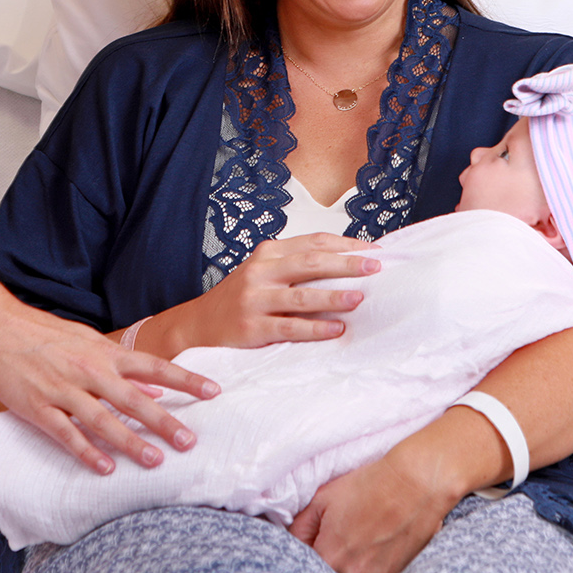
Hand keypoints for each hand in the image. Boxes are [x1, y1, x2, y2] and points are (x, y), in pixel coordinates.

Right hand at [0, 300, 219, 474]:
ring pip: (104, 420)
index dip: (186, 380)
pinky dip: (87, 452)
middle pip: (135, 399)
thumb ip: (121, 364)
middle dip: (165, 421)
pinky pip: (66, 434)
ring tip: (155, 460)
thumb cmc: (44, 333)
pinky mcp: (38, 407)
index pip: (155, 366)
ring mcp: (63, 389)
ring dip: (131, 442)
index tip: (213, 392)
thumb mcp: (88, 341)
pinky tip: (105, 468)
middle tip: (190, 442)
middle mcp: (90, 370)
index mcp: (105, 352)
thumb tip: (156, 386)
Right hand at [166, 233, 377, 352]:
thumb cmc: (241, 299)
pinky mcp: (251, 327)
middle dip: (346, 264)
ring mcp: (254, 299)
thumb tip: (347, 265)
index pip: (313, 243)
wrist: (197, 325)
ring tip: (360, 298)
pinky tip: (336, 329)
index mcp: (268, 254)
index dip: (346, 246)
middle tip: (375, 268)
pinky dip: (315, 328)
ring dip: (334, 296)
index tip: (375, 252)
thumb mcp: (263, 273)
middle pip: (311, 263)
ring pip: (302, 295)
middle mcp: (260, 271)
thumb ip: (295, 267)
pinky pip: (289, 326)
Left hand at [288, 442, 463, 572]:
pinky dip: (371, 565)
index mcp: (330, 555)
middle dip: (331, 556)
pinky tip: (378, 542)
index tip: (320, 536)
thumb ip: (301, 525)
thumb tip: (291, 539)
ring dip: (352, 563)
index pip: (307, 564)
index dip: (311, 548)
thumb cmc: (373, 485)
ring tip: (364, 535)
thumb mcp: (324, 498)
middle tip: (345, 532)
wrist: (416, 483)